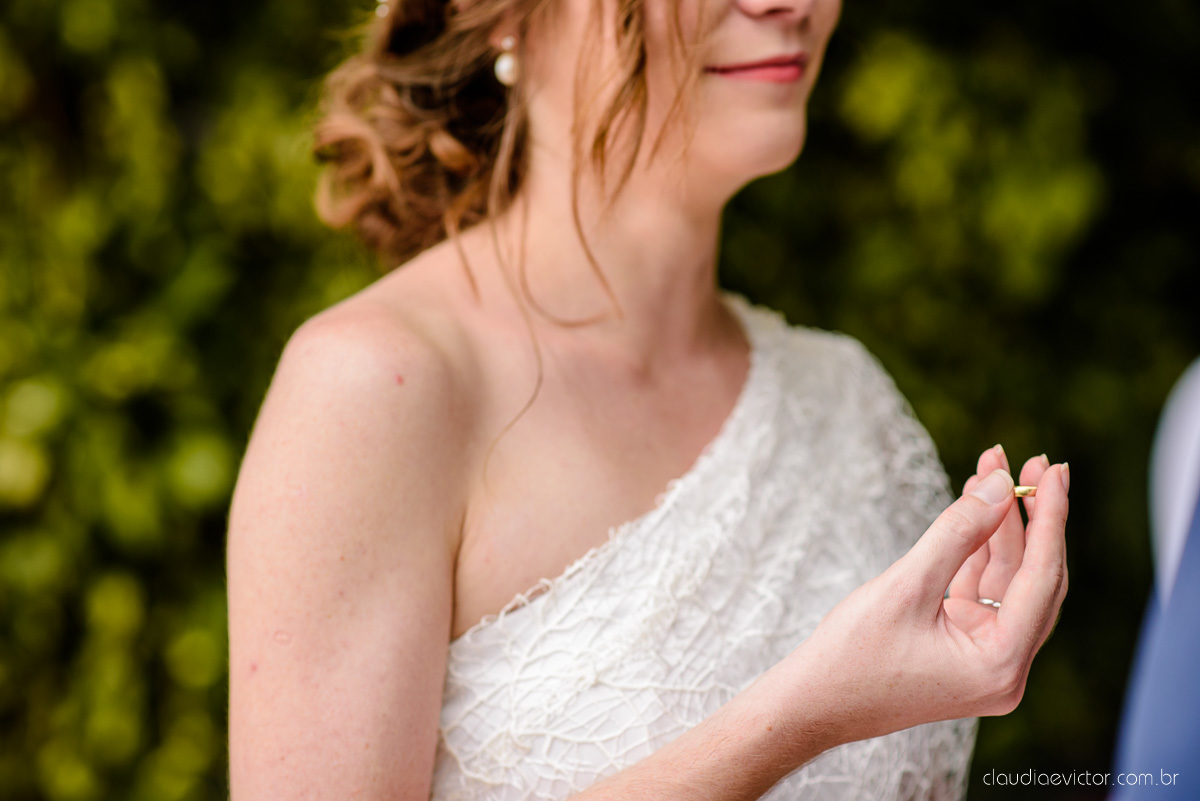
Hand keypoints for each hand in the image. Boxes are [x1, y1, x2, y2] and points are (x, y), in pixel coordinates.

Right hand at [775, 445, 1068, 746]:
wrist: (812, 703)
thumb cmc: (852, 655)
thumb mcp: (905, 586)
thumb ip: (957, 532)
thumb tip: (1000, 486)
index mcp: (1000, 663)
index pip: (1040, 577)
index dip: (1048, 517)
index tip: (1052, 469)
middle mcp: (1004, 667)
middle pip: (1035, 577)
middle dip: (1031, 517)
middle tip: (1030, 461)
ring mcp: (986, 659)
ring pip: (1009, 580)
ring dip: (1002, 527)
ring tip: (992, 470)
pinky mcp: (964, 649)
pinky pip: (984, 590)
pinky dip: (980, 550)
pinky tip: (975, 508)